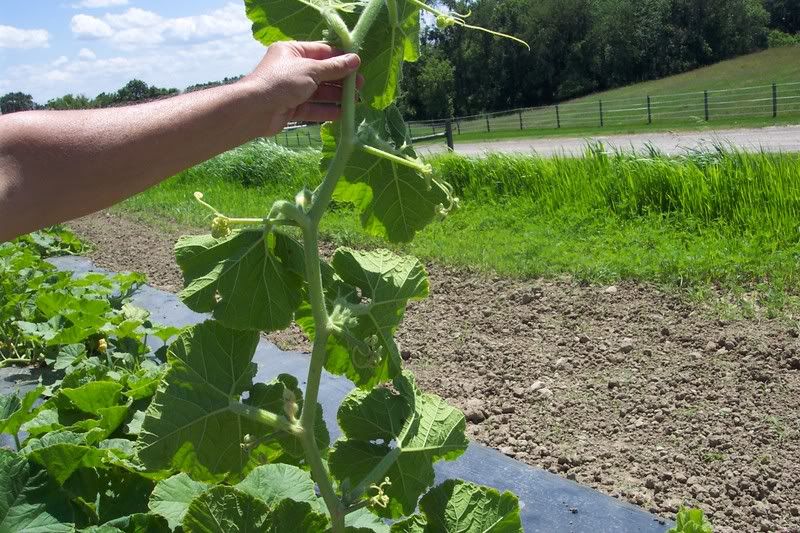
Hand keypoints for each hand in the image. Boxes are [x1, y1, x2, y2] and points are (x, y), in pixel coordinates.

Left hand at [241, 41, 361, 136]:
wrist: (255, 109)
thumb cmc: (282, 81)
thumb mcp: (311, 70)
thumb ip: (334, 67)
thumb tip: (355, 60)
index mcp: (293, 52)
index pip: (321, 52)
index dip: (340, 58)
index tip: (357, 65)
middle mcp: (292, 69)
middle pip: (322, 73)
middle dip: (341, 80)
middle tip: (360, 86)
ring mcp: (292, 90)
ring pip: (318, 92)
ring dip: (336, 96)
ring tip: (355, 101)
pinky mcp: (291, 108)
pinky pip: (312, 108)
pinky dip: (326, 111)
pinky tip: (341, 113)